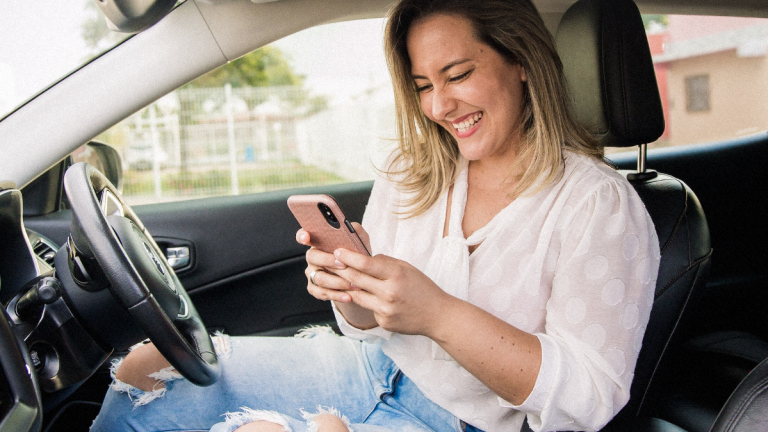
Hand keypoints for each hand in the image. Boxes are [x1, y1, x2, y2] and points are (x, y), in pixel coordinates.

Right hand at [297, 225, 377, 328]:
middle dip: (328, 261)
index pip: (304, 235)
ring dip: (338, 282)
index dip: (302, 235)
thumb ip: (355, 231)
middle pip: (312, 257)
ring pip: (320, 278)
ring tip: (354, 284)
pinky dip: (337, 295)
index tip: (306, 237)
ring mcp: (312, 273)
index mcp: (319, 242)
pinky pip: (322, 293)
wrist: (359, 276)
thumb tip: (352, 227)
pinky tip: (349, 296)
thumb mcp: (358, 241)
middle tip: (344, 264)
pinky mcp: (315, 289)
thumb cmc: (356, 255)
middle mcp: (313, 257)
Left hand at [333, 247, 451, 335]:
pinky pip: (368, 308)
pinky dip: (366, 301)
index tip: (337, 251)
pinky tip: (367, 297)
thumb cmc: (423, 288)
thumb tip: (363, 258)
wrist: (437, 316)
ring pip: (356, 295)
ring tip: (336, 278)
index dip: (348, 257)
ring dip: (346, 286)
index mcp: (396, 275)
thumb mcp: (407, 268)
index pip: (366, 264)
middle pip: (356, 279)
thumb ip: (385, 263)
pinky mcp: (383, 322)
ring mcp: (385, 310)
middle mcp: (389, 293)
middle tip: (328, 262)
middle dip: (340, 269)